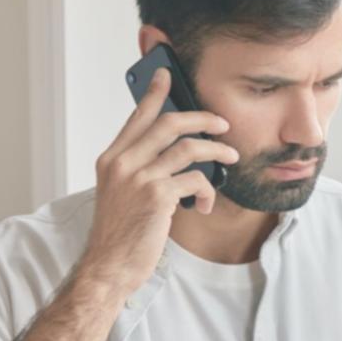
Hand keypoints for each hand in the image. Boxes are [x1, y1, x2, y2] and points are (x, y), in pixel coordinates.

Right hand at [78, 68, 240, 295]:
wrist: (109, 266)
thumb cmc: (120, 233)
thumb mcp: (121, 193)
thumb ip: (140, 168)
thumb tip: (175, 152)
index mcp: (111, 159)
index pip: (137, 117)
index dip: (154, 93)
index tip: (166, 74)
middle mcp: (122, 163)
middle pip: (168, 124)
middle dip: (202, 119)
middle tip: (222, 124)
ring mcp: (139, 178)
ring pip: (189, 148)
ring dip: (217, 150)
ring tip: (232, 157)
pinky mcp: (158, 196)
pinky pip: (197, 180)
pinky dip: (209, 191)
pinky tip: (206, 203)